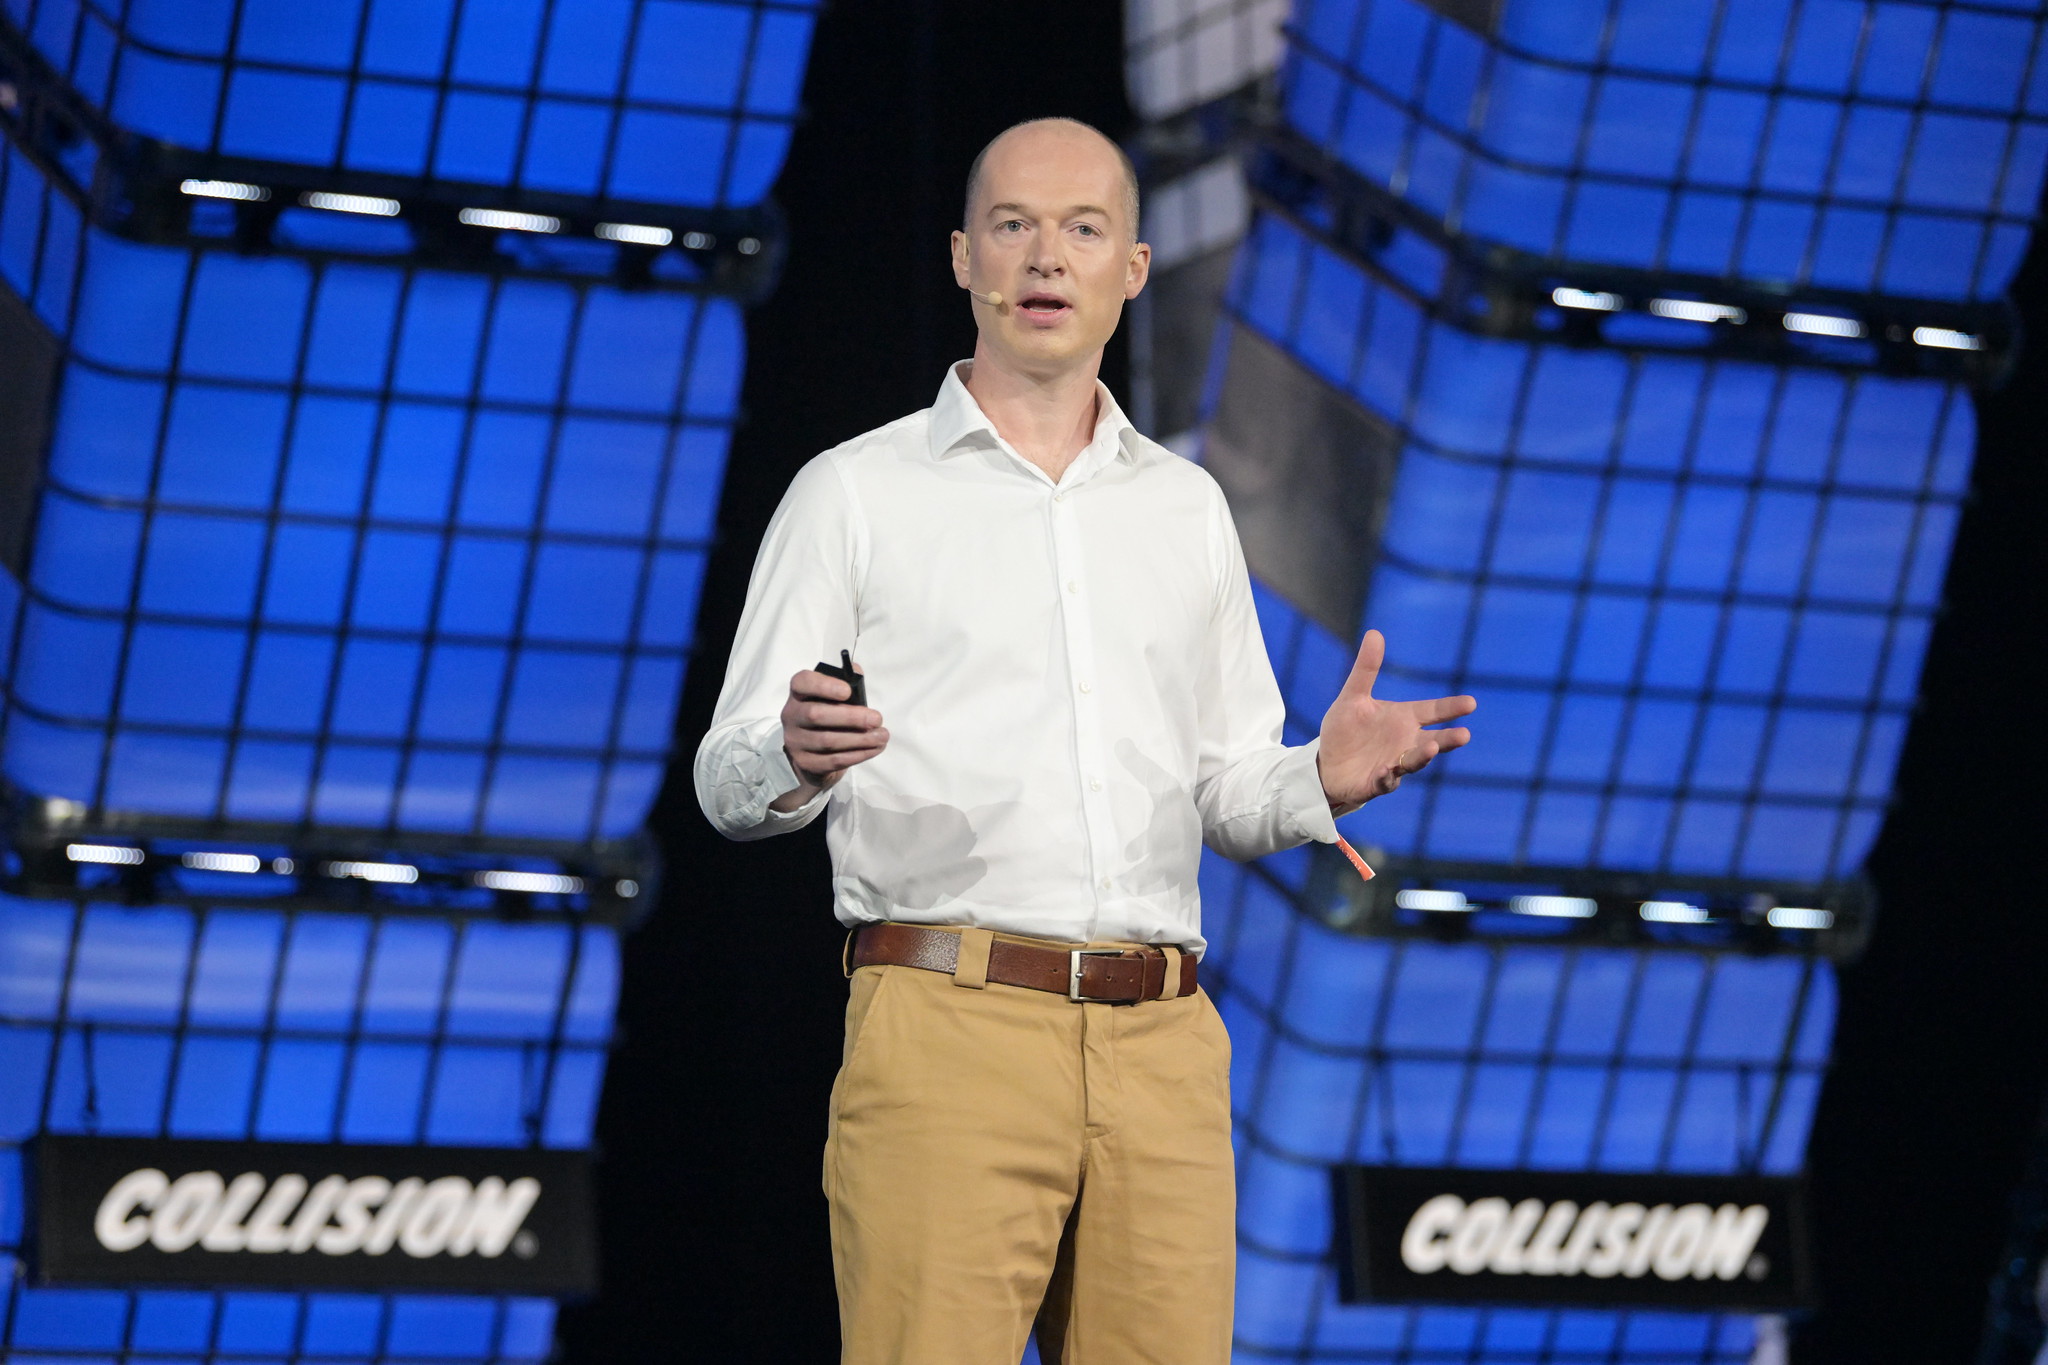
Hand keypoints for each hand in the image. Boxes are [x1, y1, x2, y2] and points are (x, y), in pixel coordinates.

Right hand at [771, 667, 888, 810]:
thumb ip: (846, 680)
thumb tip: (857, 672)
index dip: (824, 685)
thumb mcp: (835, 695)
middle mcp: (792, 715)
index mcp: (799, 693)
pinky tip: (874, 748)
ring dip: (860, 739)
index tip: (847, 691)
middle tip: (877, 719)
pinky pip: (833, 760)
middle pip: (816, 715)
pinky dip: (857, 754)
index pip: (802, 682)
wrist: (813, 751)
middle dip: (851, 717)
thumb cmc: (830, 713)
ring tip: (882, 736)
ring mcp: (795, 741)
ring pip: (827, 740)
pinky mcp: (805, 762)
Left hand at [1316, 630, 1474, 814]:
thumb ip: (1366, 669)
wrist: (1325, 763)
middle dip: (1448, 739)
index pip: (1432, 711)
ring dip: (1422, 756)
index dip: (1450, 708)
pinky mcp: (1376, 784)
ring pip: (1413, 762)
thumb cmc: (1345, 729)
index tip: (1471, 703)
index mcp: (1403, 719)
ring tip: (1430, 747)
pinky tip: (1386, 771)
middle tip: (1464, 734)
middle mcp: (1405, 742)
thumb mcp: (1352, 697)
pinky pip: (1385, 782)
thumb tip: (1374, 633)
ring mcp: (1393, 764)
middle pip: (1433, 740)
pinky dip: (1387, 777)